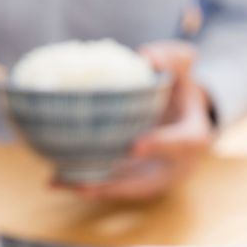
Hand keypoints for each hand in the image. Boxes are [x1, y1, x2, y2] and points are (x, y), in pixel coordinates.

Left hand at [69, 41, 212, 201]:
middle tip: (85, 183)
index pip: (180, 144)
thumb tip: (146, 55)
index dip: (159, 145)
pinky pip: (111, 188)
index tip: (136, 146)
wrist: (186, 119)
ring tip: (58, 183)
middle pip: (145, 182)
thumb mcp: (183, 70)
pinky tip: (54, 180)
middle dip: (114, 185)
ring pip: (123, 190)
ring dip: (91, 188)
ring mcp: (155, 179)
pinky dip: (85, 184)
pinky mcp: (137, 184)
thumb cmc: (180, 90)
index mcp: (192, 138)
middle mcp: (175, 167)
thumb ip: (171, 58)